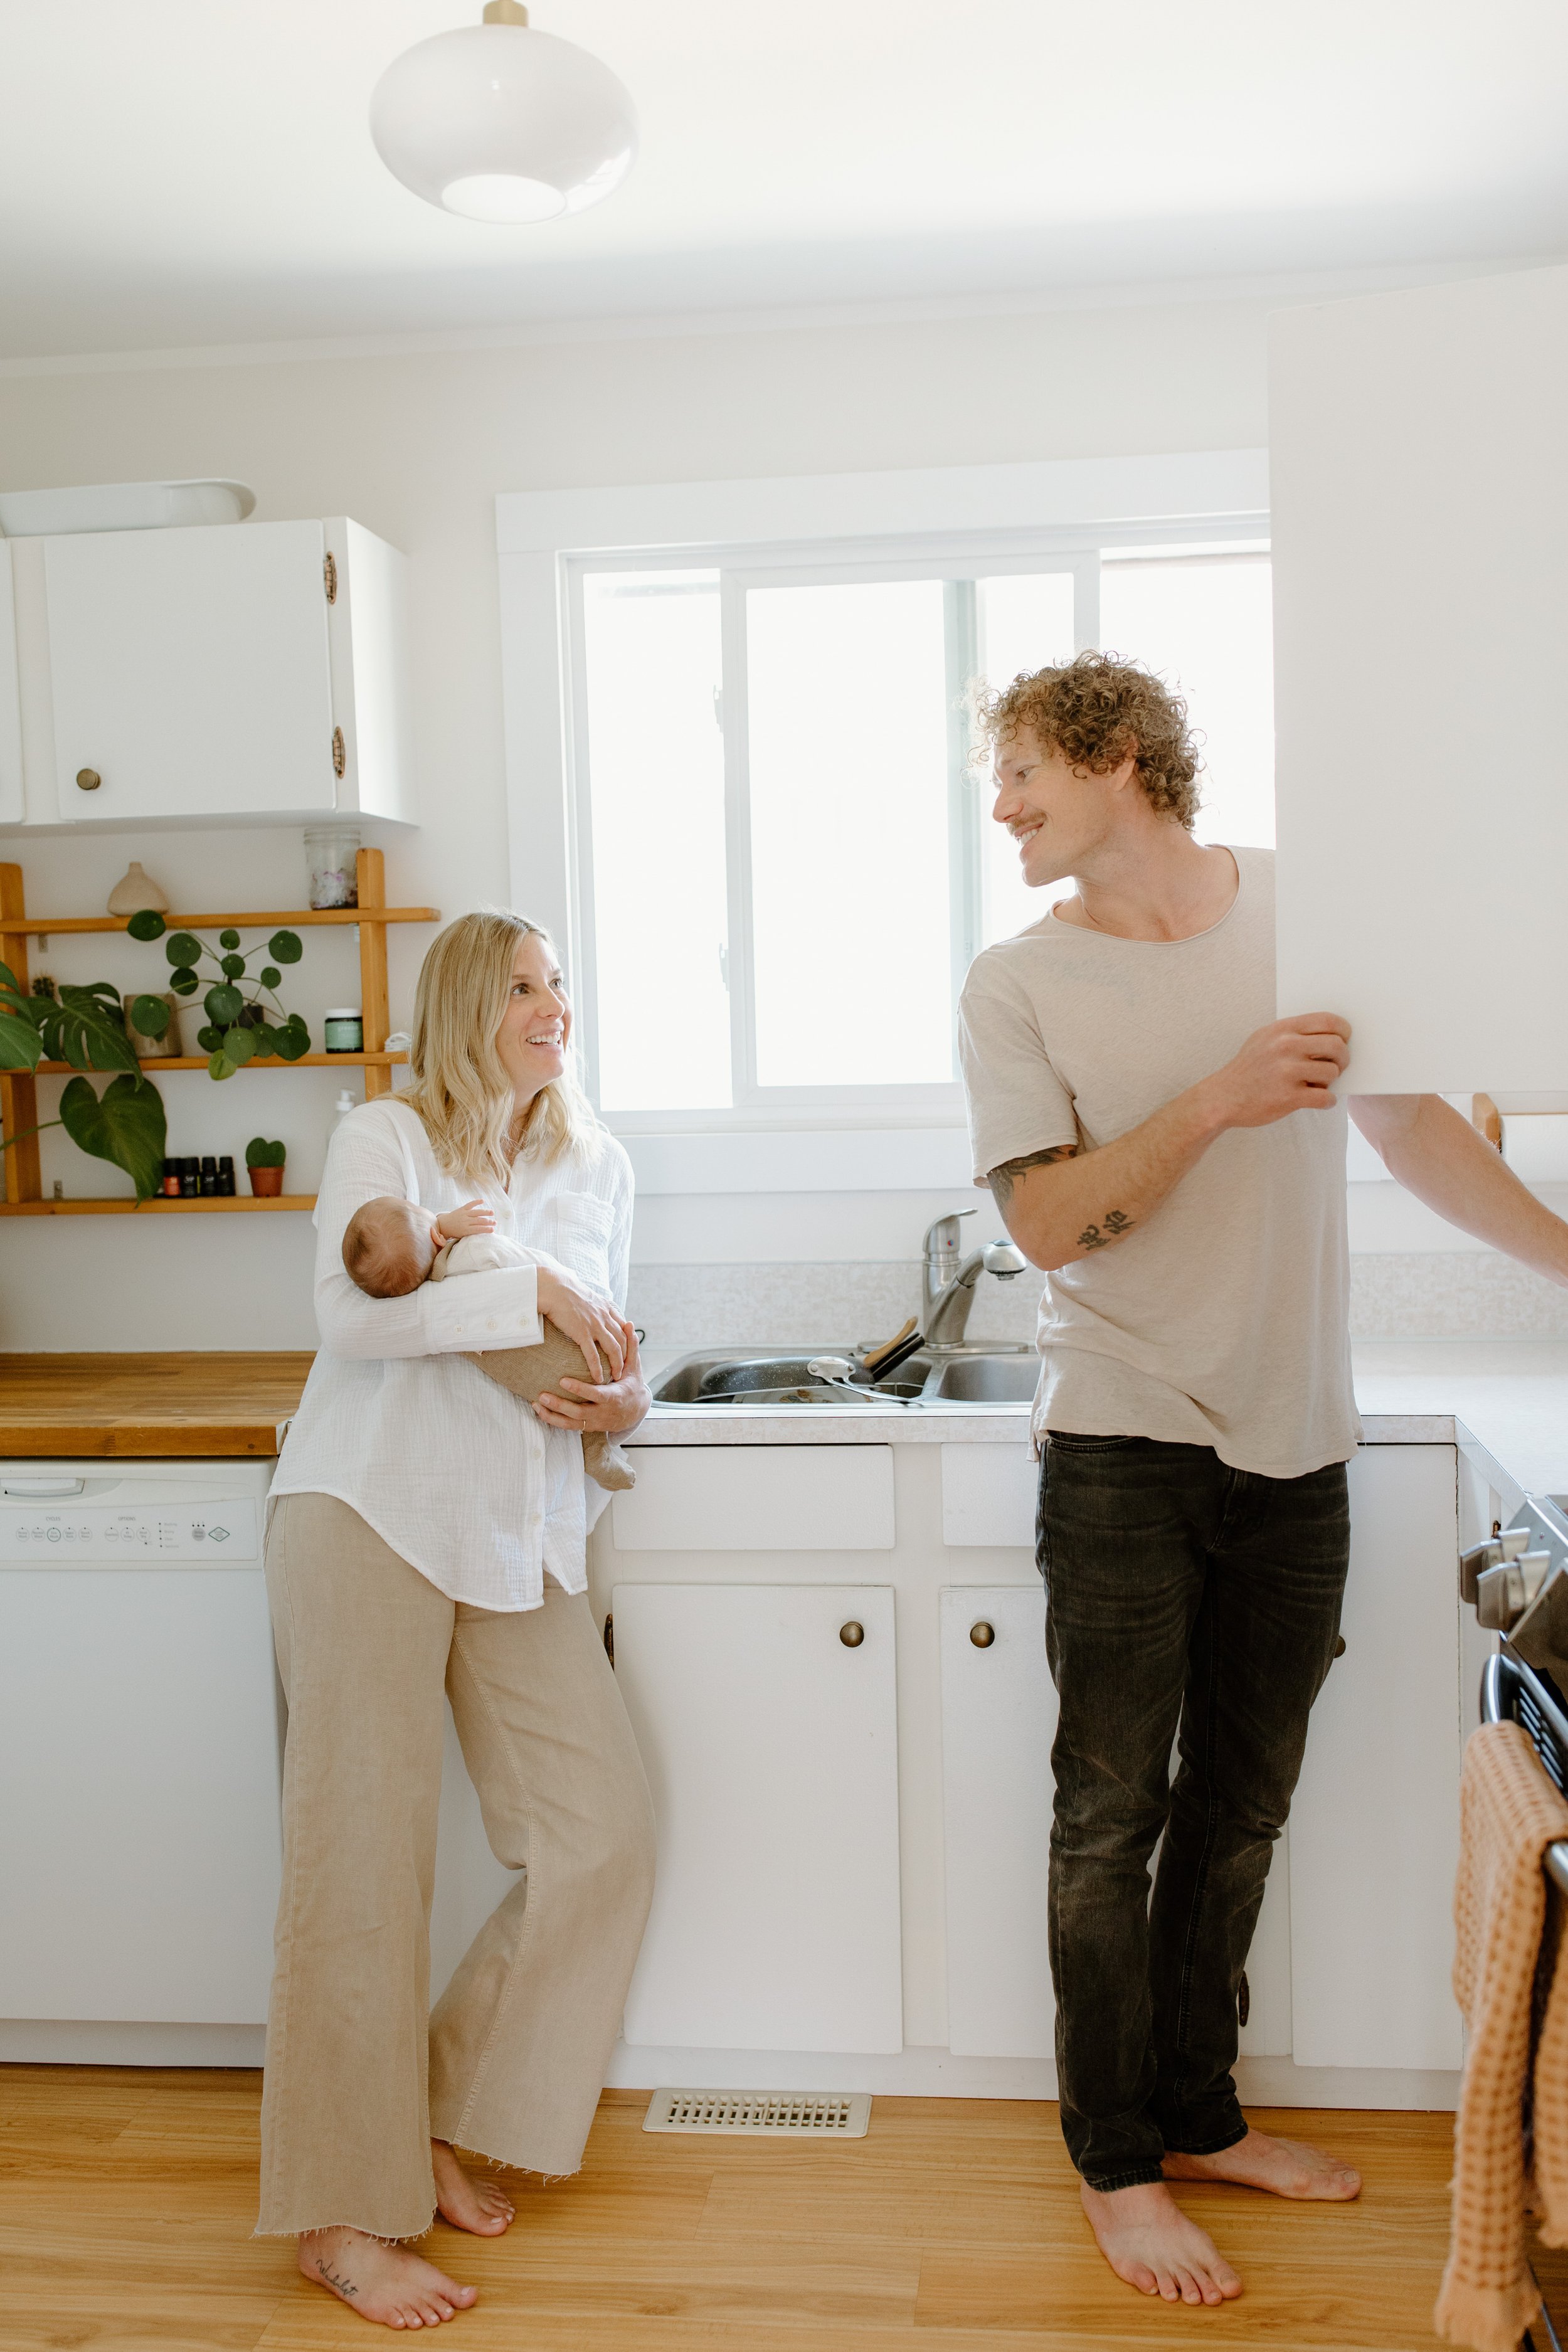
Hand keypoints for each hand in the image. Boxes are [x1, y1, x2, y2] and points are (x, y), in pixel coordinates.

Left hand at [436, 1198, 495, 1242]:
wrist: (443, 1225)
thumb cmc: (454, 1233)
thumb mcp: (462, 1236)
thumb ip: (471, 1234)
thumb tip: (483, 1233)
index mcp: (465, 1229)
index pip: (478, 1229)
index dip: (486, 1229)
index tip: (493, 1230)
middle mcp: (464, 1221)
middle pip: (479, 1221)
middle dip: (488, 1221)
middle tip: (495, 1222)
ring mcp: (463, 1214)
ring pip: (476, 1212)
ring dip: (485, 1212)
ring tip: (492, 1213)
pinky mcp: (462, 1209)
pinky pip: (470, 1204)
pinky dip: (476, 1202)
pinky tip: (482, 1201)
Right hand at [534, 1267, 626, 1382]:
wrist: (553, 1288)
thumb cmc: (563, 1289)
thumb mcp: (584, 1293)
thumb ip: (590, 1302)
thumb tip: (587, 1303)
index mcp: (605, 1307)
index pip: (623, 1326)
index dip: (627, 1339)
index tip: (627, 1350)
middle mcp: (604, 1317)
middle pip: (623, 1339)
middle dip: (627, 1355)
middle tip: (625, 1367)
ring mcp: (595, 1325)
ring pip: (614, 1349)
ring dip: (617, 1364)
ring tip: (616, 1376)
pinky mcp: (582, 1333)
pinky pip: (593, 1355)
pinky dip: (597, 1368)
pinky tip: (598, 1378)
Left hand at [534, 1320, 648, 1437]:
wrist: (635, 1412)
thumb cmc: (632, 1385)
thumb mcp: (634, 1368)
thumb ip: (630, 1347)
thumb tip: (629, 1324)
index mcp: (615, 1396)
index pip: (596, 1394)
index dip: (580, 1389)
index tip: (563, 1381)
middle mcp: (603, 1412)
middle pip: (579, 1412)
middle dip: (560, 1405)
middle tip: (543, 1395)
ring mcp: (594, 1421)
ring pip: (571, 1423)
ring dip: (552, 1415)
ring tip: (536, 1403)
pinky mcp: (587, 1426)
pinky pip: (567, 1426)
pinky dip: (553, 1420)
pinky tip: (539, 1411)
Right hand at [1200, 1014, 1350, 1132]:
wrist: (1223, 1098)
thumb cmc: (1248, 1068)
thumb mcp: (1264, 1038)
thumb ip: (1293, 1033)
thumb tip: (1331, 1034)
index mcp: (1282, 1029)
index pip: (1328, 1021)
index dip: (1343, 1031)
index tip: (1344, 1040)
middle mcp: (1285, 1047)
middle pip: (1337, 1045)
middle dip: (1343, 1058)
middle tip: (1337, 1066)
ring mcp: (1287, 1072)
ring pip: (1333, 1072)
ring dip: (1331, 1082)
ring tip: (1317, 1084)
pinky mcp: (1288, 1097)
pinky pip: (1325, 1097)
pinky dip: (1327, 1101)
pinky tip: (1319, 1100)